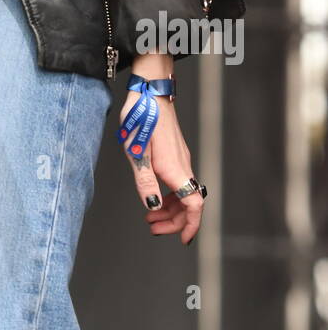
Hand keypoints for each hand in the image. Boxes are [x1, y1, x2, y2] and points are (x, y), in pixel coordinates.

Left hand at [119, 63, 203, 246]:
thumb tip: (153, 205)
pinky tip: (156, 194)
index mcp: (174, 168)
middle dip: (173, 221)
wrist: (150, 90)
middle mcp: (182, 164)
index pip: (193, 204)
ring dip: (170, 208)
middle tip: (153, 227)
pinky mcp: (176, 152)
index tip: (183, 239)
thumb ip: (144, 181)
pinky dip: (170, 194)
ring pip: (184, 192)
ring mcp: (181, 158)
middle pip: (188, 203)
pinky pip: (179, 180)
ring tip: (151, 215)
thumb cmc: (142, 116)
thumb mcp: (136, 152)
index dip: (190, 224)